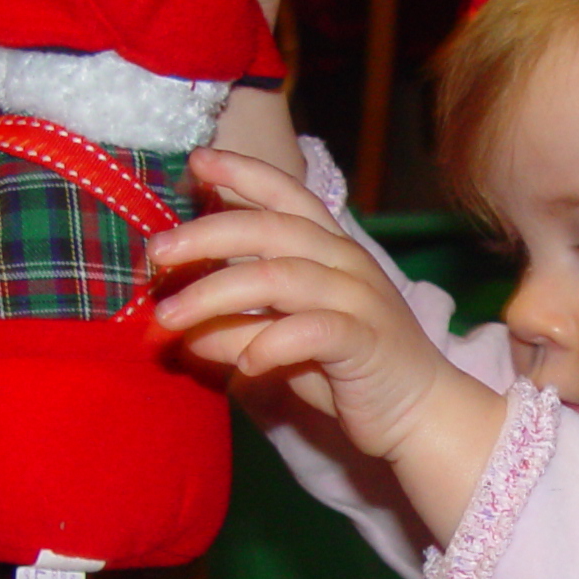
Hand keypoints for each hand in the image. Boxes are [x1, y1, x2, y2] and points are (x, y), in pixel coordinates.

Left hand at [152, 147, 503, 537]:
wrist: (421, 416)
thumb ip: (241, 327)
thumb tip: (183, 330)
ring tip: (171, 318)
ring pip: (279, 277)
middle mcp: (346, 263)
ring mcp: (359, 299)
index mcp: (331, 249)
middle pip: (270, 229)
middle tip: (157, 253)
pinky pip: (312, 331)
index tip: (196, 162)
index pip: (287, 195)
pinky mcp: (366, 342)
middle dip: (207, 234)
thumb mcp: (285, 344)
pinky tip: (243, 364)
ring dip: (216, 294)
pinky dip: (271, 343)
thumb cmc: (350, 373)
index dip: (243, 173)